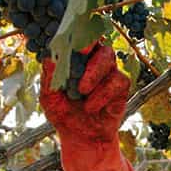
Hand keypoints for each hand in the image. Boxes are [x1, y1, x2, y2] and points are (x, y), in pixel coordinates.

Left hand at [39, 44, 142, 170]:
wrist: (80, 139)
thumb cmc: (64, 114)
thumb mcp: (50, 97)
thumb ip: (49, 77)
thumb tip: (49, 57)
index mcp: (75, 58)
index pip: (77, 36)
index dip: (76, 31)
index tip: (69, 34)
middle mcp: (93, 60)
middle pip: (96, 40)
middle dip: (88, 46)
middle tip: (80, 53)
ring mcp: (109, 72)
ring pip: (108, 57)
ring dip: (94, 73)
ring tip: (81, 92)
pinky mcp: (121, 87)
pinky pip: (117, 81)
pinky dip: (103, 94)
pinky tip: (91, 106)